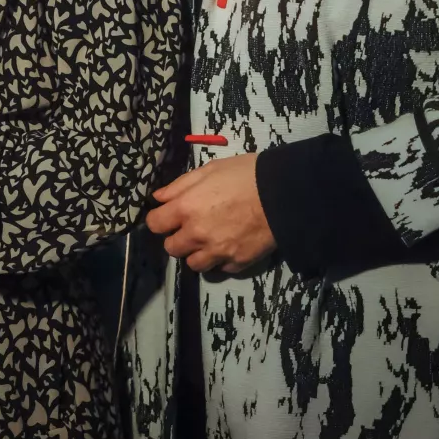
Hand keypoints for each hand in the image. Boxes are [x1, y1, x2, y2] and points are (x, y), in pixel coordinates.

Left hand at [145, 152, 276, 273]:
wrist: (283, 193)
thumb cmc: (245, 174)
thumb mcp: (208, 170)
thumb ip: (180, 185)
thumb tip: (159, 198)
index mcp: (186, 208)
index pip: (155, 224)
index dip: (160, 220)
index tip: (168, 217)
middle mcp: (197, 234)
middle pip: (171, 248)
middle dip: (178, 238)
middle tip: (191, 228)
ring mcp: (217, 251)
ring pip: (194, 264)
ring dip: (197, 254)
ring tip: (209, 241)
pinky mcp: (238, 262)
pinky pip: (221, 268)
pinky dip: (222, 260)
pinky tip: (230, 245)